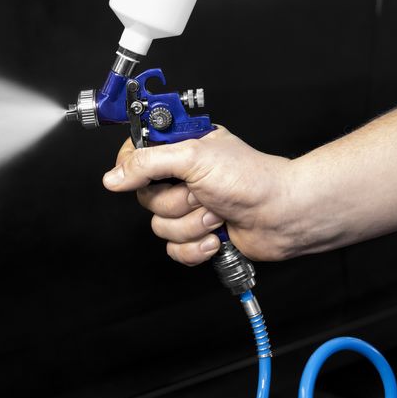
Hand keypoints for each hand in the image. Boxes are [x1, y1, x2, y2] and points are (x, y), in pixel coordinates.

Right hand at [102, 127, 295, 263]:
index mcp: (181, 148)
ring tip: (218, 213)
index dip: (133, 168)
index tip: (145, 175)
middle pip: (146, 198)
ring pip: (160, 227)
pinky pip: (174, 249)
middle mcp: (183, 177)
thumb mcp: (193, 157)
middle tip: (202, 193)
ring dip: (192, 225)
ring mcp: (191, 207)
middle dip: (177, 203)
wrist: (283, 215)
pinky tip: (217, 236)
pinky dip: (197, 247)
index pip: (135, 155)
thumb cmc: (251, 178)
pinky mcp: (199, 235)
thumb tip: (112, 177)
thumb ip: (146, 163)